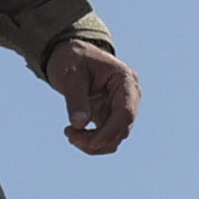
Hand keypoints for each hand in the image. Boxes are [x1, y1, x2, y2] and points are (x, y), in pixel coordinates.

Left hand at [44, 38, 140, 157]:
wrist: (70, 55)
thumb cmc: (72, 59)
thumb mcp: (71, 75)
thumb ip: (76, 99)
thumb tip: (79, 125)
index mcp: (126, 80)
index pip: (126, 113)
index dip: (110, 132)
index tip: (90, 143)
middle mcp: (129, 96)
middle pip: (122, 129)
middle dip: (97, 139)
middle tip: (69, 134)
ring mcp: (121, 107)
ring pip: (115, 138)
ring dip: (94, 144)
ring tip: (70, 133)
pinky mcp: (110, 115)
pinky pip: (106, 136)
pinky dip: (91, 141)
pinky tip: (73, 133)